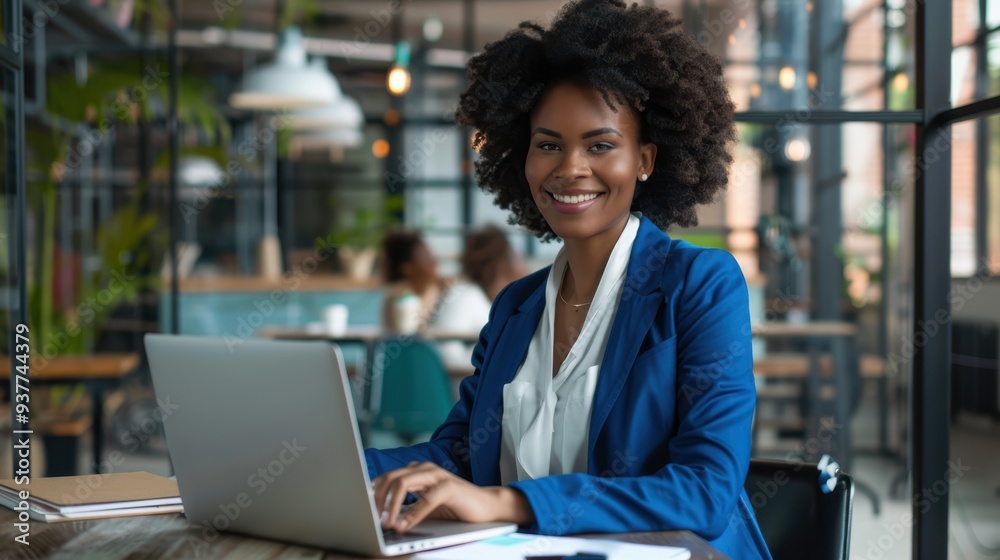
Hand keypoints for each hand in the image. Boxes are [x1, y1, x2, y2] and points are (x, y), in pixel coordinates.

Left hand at [372, 461, 533, 532]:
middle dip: (377, 500)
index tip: (363, 511)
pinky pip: (425, 499)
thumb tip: (380, 519)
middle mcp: (424, 469)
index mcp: (416, 471)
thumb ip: (406, 508)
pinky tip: (404, 526)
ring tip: (386, 524)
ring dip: (391, 506)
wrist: (487, 508)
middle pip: (390, 478)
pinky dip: (412, 514)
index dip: (372, 494)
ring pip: (403, 483)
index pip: (386, 478)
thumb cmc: (454, 509)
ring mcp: (437, 475)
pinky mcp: (450, 487)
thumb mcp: (424, 508)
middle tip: (372, 520)